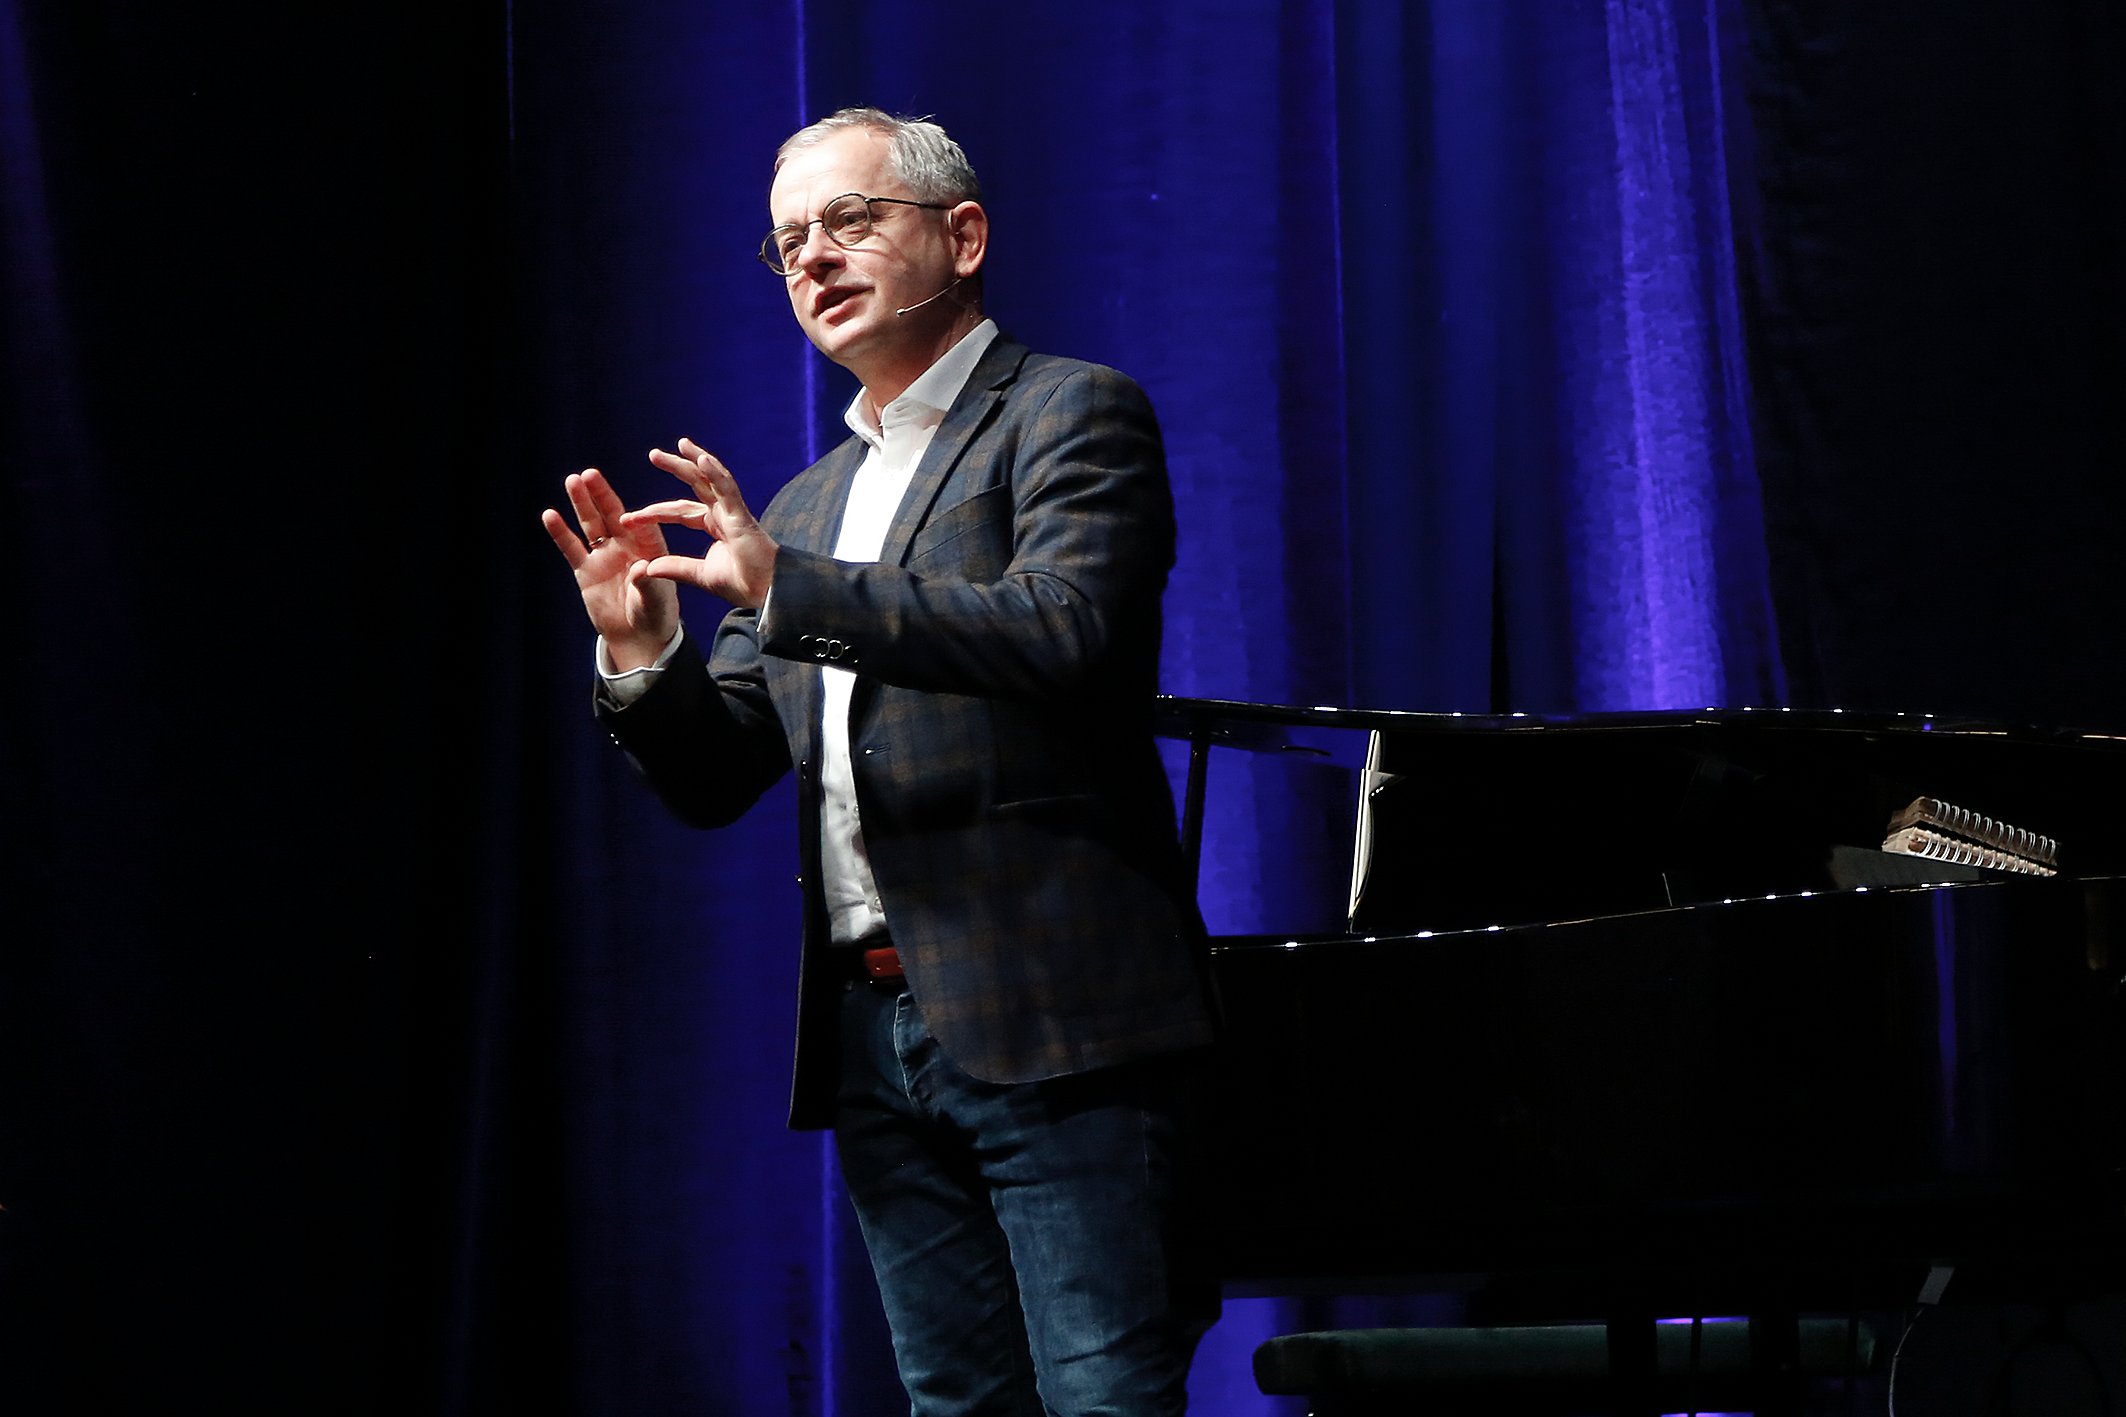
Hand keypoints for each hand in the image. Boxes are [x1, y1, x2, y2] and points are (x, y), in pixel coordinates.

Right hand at [540, 466, 678, 669]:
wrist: (637, 636)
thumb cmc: (656, 615)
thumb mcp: (657, 601)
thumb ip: (649, 583)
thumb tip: (640, 568)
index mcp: (651, 547)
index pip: (643, 526)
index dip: (635, 518)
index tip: (626, 514)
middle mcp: (627, 545)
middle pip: (612, 515)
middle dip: (601, 495)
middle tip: (590, 474)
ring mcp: (604, 555)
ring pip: (591, 524)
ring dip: (582, 504)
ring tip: (573, 481)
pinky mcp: (586, 569)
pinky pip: (571, 548)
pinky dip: (561, 532)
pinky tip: (550, 515)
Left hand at [621, 438, 778, 609]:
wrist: (769, 594)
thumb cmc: (743, 584)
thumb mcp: (700, 575)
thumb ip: (675, 568)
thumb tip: (647, 567)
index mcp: (714, 526)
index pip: (679, 512)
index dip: (654, 513)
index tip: (628, 519)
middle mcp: (723, 514)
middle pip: (695, 485)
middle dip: (675, 467)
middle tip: (654, 454)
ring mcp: (733, 512)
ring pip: (712, 479)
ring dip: (695, 460)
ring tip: (680, 443)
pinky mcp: (742, 517)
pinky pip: (728, 490)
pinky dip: (715, 474)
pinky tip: (701, 460)